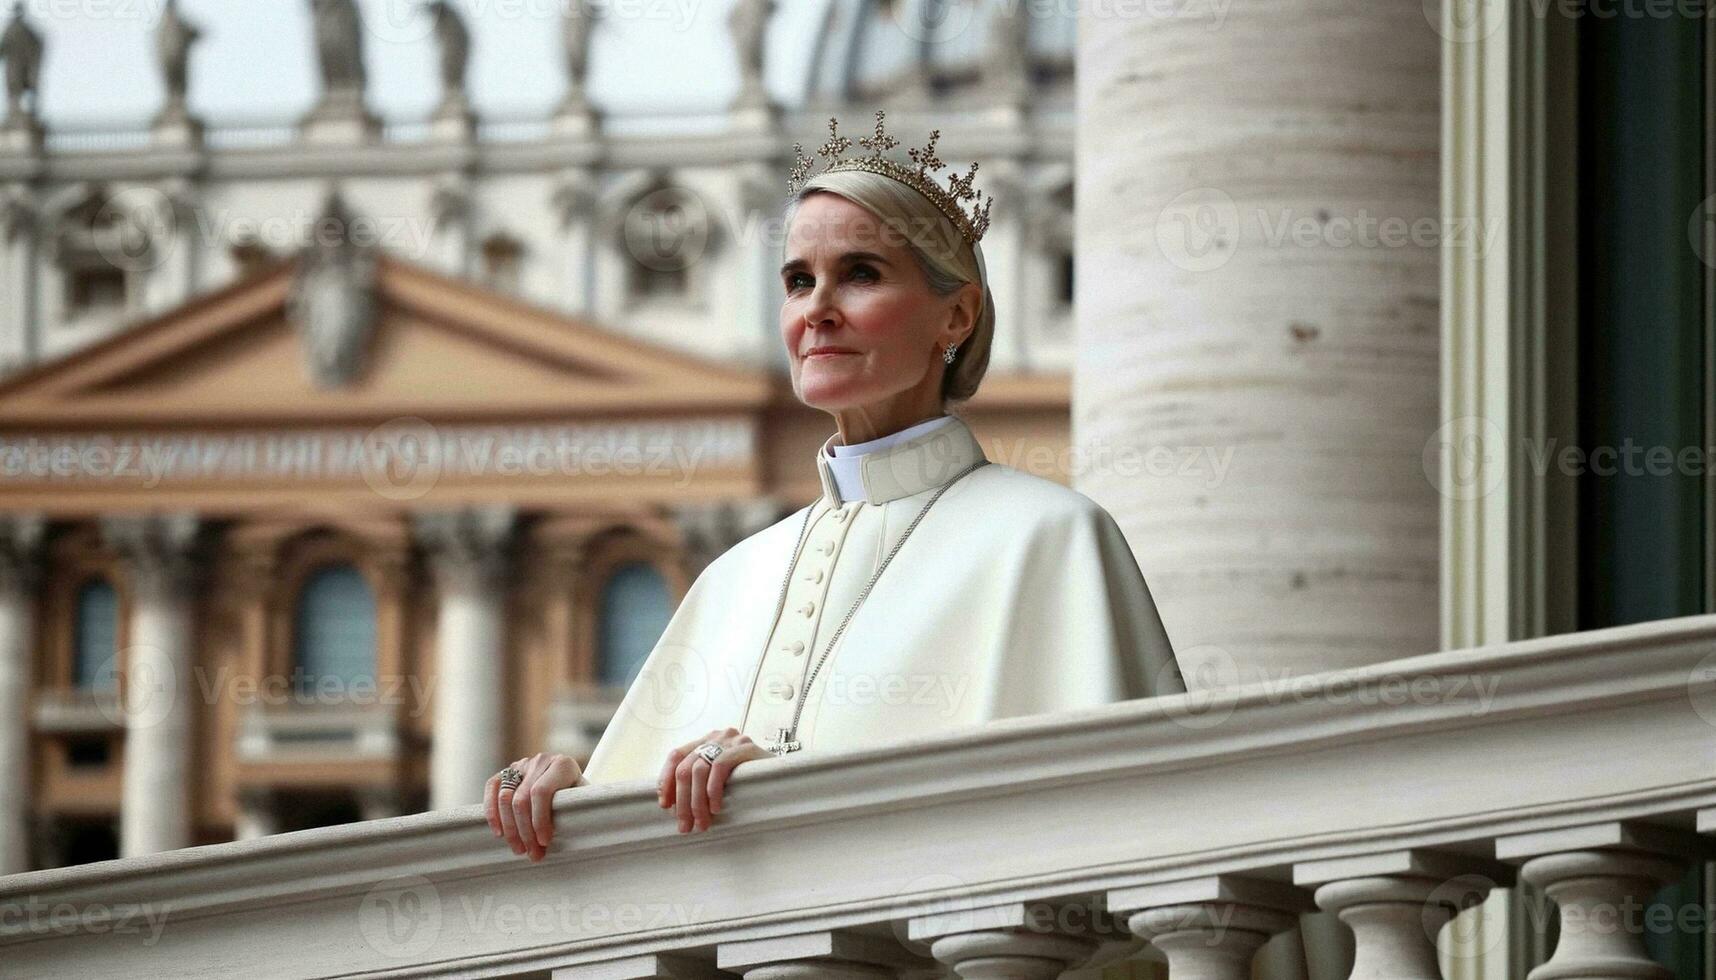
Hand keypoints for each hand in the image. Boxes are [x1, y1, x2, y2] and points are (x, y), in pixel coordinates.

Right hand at [486, 752, 585, 860]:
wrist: (571, 785)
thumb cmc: (579, 799)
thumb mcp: (584, 802)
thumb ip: (577, 811)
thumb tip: (569, 832)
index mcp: (562, 765)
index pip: (541, 792)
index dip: (539, 819)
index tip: (544, 842)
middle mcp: (541, 760)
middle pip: (522, 798)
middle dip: (525, 831)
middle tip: (532, 854)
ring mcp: (521, 765)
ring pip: (505, 797)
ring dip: (510, 828)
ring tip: (519, 849)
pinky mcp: (506, 771)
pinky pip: (492, 789)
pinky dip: (492, 813)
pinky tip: (499, 833)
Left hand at [658, 728, 772, 833]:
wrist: (784, 772)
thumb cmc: (751, 778)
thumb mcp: (721, 775)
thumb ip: (701, 780)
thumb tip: (674, 806)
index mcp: (706, 740)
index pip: (676, 756)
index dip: (666, 781)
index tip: (665, 805)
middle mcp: (715, 736)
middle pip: (685, 768)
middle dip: (682, 801)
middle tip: (685, 825)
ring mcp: (729, 740)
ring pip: (699, 771)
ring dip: (696, 803)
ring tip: (702, 823)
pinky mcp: (743, 747)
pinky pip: (718, 768)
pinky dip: (713, 791)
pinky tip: (717, 808)